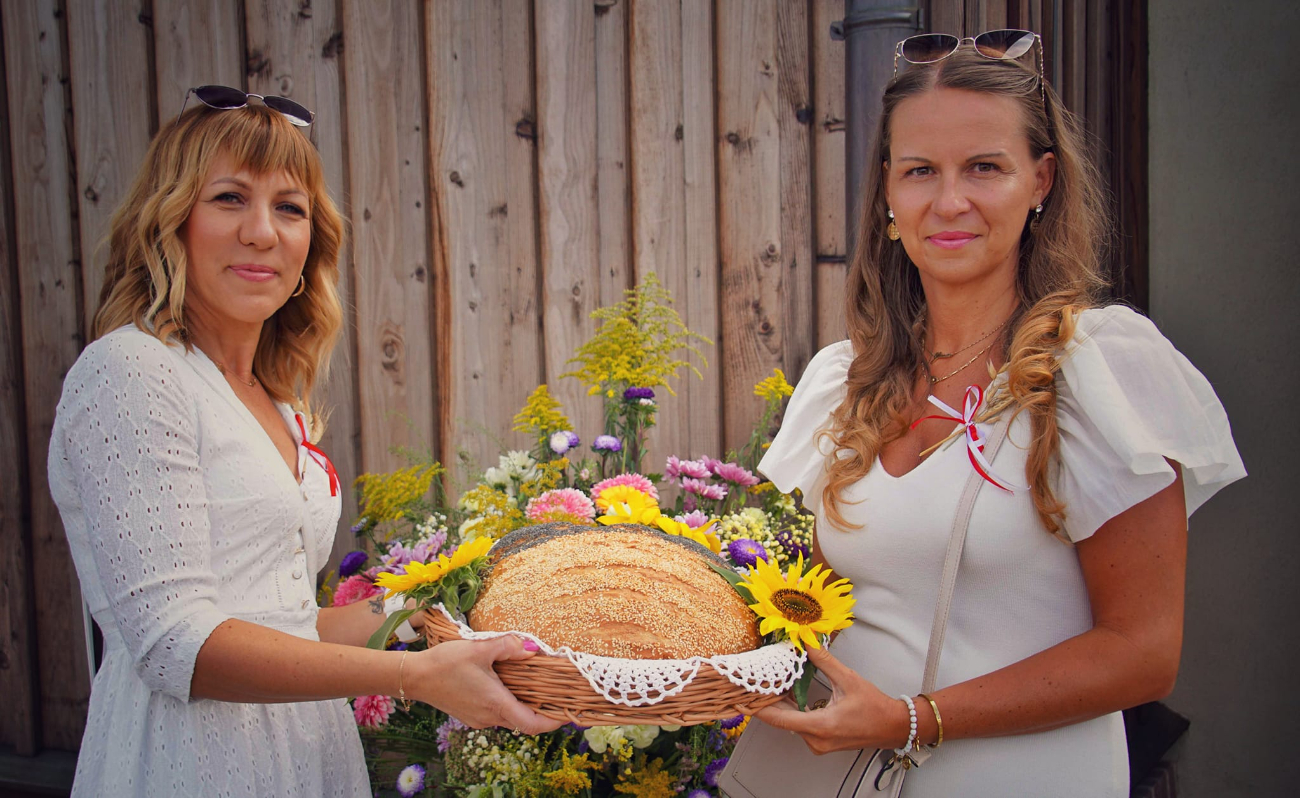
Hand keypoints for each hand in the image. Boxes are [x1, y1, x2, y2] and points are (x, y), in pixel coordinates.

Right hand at [410, 637, 563, 734]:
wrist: (414, 676)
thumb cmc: (445, 663)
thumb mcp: (479, 648)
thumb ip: (509, 647)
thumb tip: (533, 649)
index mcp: (496, 704)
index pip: (533, 724)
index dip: (554, 722)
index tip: (569, 713)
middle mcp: (489, 717)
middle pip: (524, 721)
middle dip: (542, 710)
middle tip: (557, 694)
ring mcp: (478, 719)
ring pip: (510, 716)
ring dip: (524, 704)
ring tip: (535, 685)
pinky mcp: (470, 715)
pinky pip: (497, 713)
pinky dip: (508, 702)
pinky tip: (508, 684)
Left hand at [755, 646, 908, 754]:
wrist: (893, 726)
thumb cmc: (875, 708)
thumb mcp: (848, 679)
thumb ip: (823, 661)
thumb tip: (806, 643)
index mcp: (821, 726)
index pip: (780, 720)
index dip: (758, 710)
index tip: (741, 702)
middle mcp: (816, 739)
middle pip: (781, 721)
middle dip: (765, 702)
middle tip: (751, 685)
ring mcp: (818, 743)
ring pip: (789, 724)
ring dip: (779, 705)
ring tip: (767, 685)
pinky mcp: (821, 741)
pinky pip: (799, 725)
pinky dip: (790, 710)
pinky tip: (786, 695)